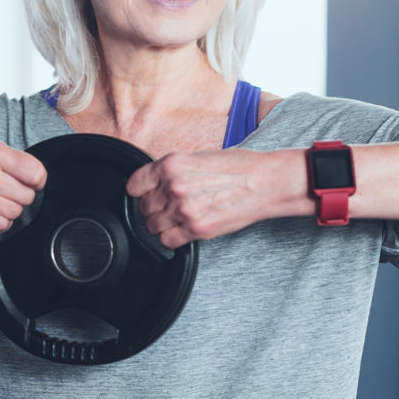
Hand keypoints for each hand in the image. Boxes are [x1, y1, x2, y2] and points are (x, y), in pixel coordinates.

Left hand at [125, 148, 306, 248]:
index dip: (140, 191)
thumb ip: (171, 171)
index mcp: (170, 164)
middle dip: (154, 208)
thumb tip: (152, 185)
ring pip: (152, 226)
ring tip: (179, 217)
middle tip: (170, 206)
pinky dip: (173, 237)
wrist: (264, 181)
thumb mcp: (196, 157)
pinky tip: (185, 228)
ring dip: (162, 224)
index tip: (145, 194)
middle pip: (143, 208)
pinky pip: (168, 241)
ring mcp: (184, 209)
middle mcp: (173, 186)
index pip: (134, 185)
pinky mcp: (196, 229)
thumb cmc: (236, 167)